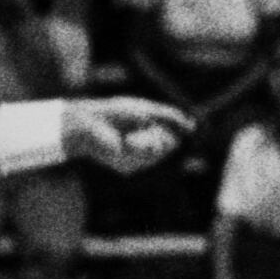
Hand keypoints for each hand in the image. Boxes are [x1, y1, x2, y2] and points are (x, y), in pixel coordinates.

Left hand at [61, 98, 191, 174]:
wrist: (87, 123)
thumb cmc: (113, 113)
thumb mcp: (146, 110)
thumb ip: (169, 116)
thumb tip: (192, 125)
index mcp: (146, 138)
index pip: (170, 137)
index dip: (172, 127)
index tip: (161, 121)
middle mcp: (141, 152)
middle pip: (169, 145)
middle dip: (160, 132)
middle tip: (142, 125)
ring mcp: (135, 162)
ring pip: (160, 151)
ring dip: (149, 138)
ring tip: (131, 134)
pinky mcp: (127, 169)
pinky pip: (146, 156)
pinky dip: (139, 145)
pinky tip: (125, 141)